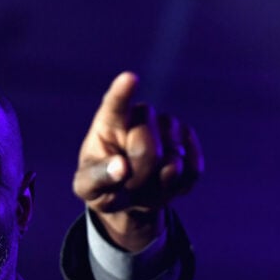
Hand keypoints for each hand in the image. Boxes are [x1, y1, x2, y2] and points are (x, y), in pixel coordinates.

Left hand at [73, 71, 202, 251]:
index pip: (116, 104)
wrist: (129, 199)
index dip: (123, 92)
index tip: (129, 79)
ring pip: (174, 161)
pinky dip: (178, 188)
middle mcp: (143, 117)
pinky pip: (192, 171)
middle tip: (127, 183)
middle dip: (138, 174)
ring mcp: (170, 128)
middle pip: (146, 146)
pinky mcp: (190, 145)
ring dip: (159, 184)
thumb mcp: (88, 187)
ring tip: (144, 185)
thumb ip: (97, 177)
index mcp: (110, 121)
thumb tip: (120, 167)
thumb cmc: (103, 187)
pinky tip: (165, 185)